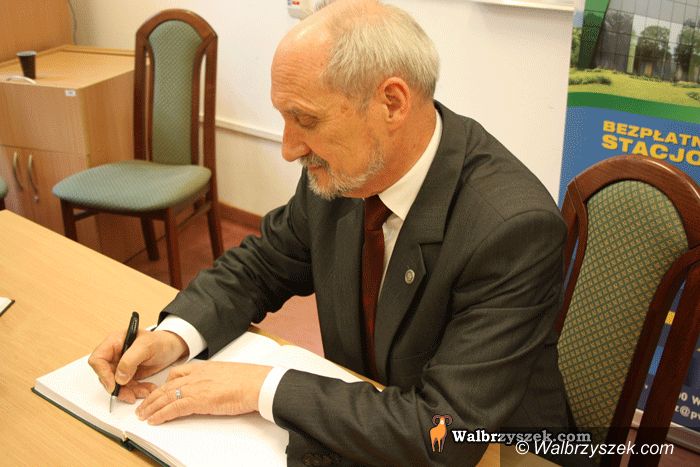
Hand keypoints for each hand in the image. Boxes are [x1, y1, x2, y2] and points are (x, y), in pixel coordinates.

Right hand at [88, 330, 187, 403]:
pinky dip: (137, 391)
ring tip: (145, 392)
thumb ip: (130, 360)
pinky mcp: (129, 375)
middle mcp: (115, 355)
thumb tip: (118, 378)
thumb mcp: (146, 346)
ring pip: (117, 384)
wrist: (172, 347)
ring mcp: (121, 366)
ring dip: (129, 391)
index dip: (102, 373)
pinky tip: (147, 390)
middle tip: (130, 395)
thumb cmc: (160, 341)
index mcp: (114, 343)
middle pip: (106, 375)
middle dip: (118, 387)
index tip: (113, 385)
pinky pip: (127, 387)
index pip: (98, 359)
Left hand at [136, 362, 271, 424]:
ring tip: (143, 415)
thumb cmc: (248, 380)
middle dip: (152, 397)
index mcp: (203, 367)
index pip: (176, 373)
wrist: (256, 383)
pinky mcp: (197, 400)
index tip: (158, 391)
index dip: (163, 384)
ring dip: (151, 407)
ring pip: (165, 397)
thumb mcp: (228, 375)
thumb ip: (216, 380)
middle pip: (166, 386)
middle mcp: (196, 375)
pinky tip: (154, 420)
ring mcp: (195, 387)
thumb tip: (213, 389)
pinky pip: (172, 408)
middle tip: (143, 406)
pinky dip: (161, 415)